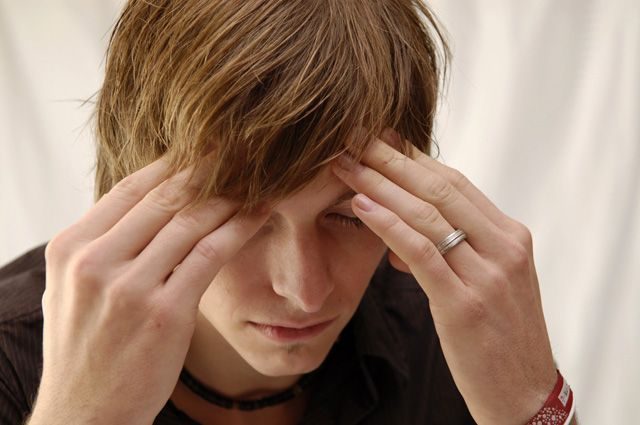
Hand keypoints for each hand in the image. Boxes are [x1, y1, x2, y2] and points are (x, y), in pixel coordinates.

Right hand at [32, 155, 270, 424]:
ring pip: (191, 221)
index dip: (173, 163)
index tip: (205, 148)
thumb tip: (145, 206)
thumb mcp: (73, 290)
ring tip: (257, 176)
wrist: (85, 415)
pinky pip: (210, 255)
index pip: (130, 188)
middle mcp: (95, 261)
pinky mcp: (164, 314)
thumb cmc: (86, 351)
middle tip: (240, 151)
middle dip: (208, 170)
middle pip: (164, 197)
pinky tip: (259, 214)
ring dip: (230, 195)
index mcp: (71, 248)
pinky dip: (238, 229)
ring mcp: (129, 288)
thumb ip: (103, 246)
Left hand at [331, 129, 556, 424]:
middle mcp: (504, 247)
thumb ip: (455, 249)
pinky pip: (421, 252)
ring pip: (427, 214)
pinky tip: (361, 205)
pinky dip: (388, 223)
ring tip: (346, 164)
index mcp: (511, 236)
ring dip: (381, 184)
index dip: (413, 158)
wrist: (524, 393)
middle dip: (392, 159)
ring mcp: (487, 275)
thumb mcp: (488, 282)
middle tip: (356, 137)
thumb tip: (405, 226)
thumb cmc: (501, 337)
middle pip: (439, 188)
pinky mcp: (463, 304)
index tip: (380, 140)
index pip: (456, 183)